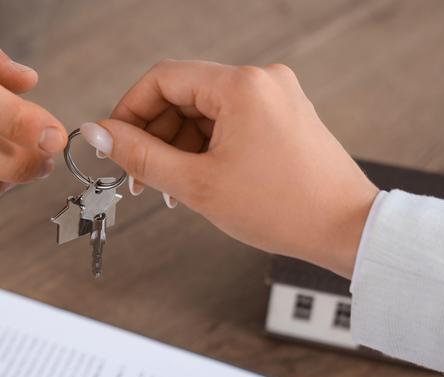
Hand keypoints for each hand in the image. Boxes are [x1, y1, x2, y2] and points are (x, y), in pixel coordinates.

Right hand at [81, 60, 378, 277]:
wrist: (345, 229)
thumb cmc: (284, 208)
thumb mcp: (197, 184)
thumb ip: (140, 155)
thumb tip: (99, 134)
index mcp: (242, 86)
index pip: (162, 79)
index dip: (129, 110)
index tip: (114, 144)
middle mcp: (261, 80)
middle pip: (183, 93)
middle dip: (154, 134)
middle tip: (140, 176)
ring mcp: (274, 96)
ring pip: (203, 109)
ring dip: (178, 144)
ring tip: (171, 186)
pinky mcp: (281, 114)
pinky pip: (227, 120)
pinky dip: (205, 146)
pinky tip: (197, 177)